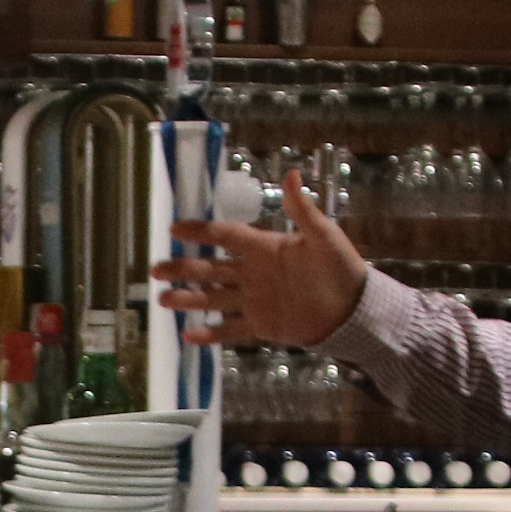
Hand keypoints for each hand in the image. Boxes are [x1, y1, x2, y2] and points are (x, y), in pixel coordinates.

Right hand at [152, 169, 369, 348]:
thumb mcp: (324, 236)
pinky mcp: (261, 325)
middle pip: (210, 269)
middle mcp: (253, 273)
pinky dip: (210, 335)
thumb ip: (303, 209)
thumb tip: (293, 174)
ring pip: (213, 298)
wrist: (354, 310)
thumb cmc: (341, 268)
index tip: (174, 228)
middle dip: (182, 268)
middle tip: (156, 270)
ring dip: (188, 299)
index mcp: (264, 248)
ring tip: (162, 299)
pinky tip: (188, 337)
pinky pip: (230, 330)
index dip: (200, 232)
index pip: (225, 236)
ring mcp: (254, 300)